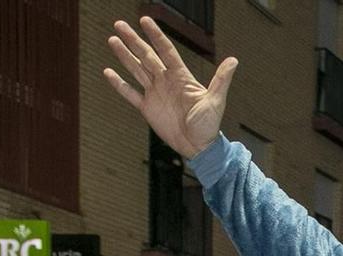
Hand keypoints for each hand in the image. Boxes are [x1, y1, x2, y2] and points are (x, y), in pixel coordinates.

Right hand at [105, 17, 238, 159]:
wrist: (199, 147)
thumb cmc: (210, 125)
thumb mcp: (216, 101)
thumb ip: (221, 80)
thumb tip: (234, 60)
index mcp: (180, 77)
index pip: (166, 50)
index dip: (155, 35)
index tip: (145, 20)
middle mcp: (166, 81)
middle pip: (147, 56)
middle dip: (133, 40)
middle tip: (119, 24)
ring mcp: (155, 93)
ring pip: (136, 69)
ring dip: (124, 55)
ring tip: (113, 39)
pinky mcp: (147, 108)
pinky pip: (130, 93)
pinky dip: (119, 83)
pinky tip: (108, 71)